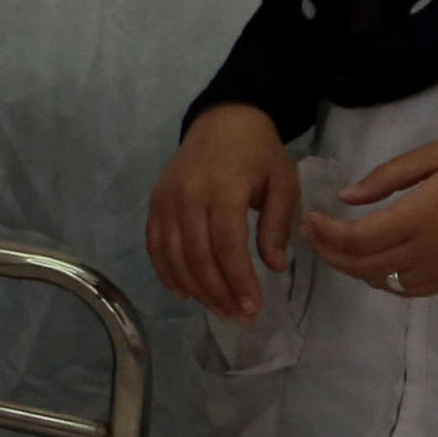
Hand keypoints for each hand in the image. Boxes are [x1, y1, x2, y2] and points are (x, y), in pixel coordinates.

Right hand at [148, 106, 304, 320]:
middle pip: (197, 256)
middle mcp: (188, 195)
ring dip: (196, 289)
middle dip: (219, 293)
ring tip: (219, 309)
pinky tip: (184, 294)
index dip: (239, 281)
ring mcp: (166, 200)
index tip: (254, 308)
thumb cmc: (259, 153)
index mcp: (223, 188)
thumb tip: (274, 267)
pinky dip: (166, 273)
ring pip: (174, 256)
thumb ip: (278, 224)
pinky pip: (154, 246)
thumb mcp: (283, 182)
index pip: (227, 245)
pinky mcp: (155, 203)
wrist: (223, 120)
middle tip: (239, 316)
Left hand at [303, 138, 437, 301]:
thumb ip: (389, 175)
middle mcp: (423, 251)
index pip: (359, 238)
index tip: (311, 219)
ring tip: (332, 244)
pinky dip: (375, 276)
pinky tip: (366, 260)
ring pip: (376, 279)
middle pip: (361, 264)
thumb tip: (347, 197)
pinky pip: (399, 288)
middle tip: (310, 232)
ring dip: (348, 266)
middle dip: (327, 251)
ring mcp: (434, 271)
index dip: (328, 233)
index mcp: (419, 217)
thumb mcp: (435, 156)